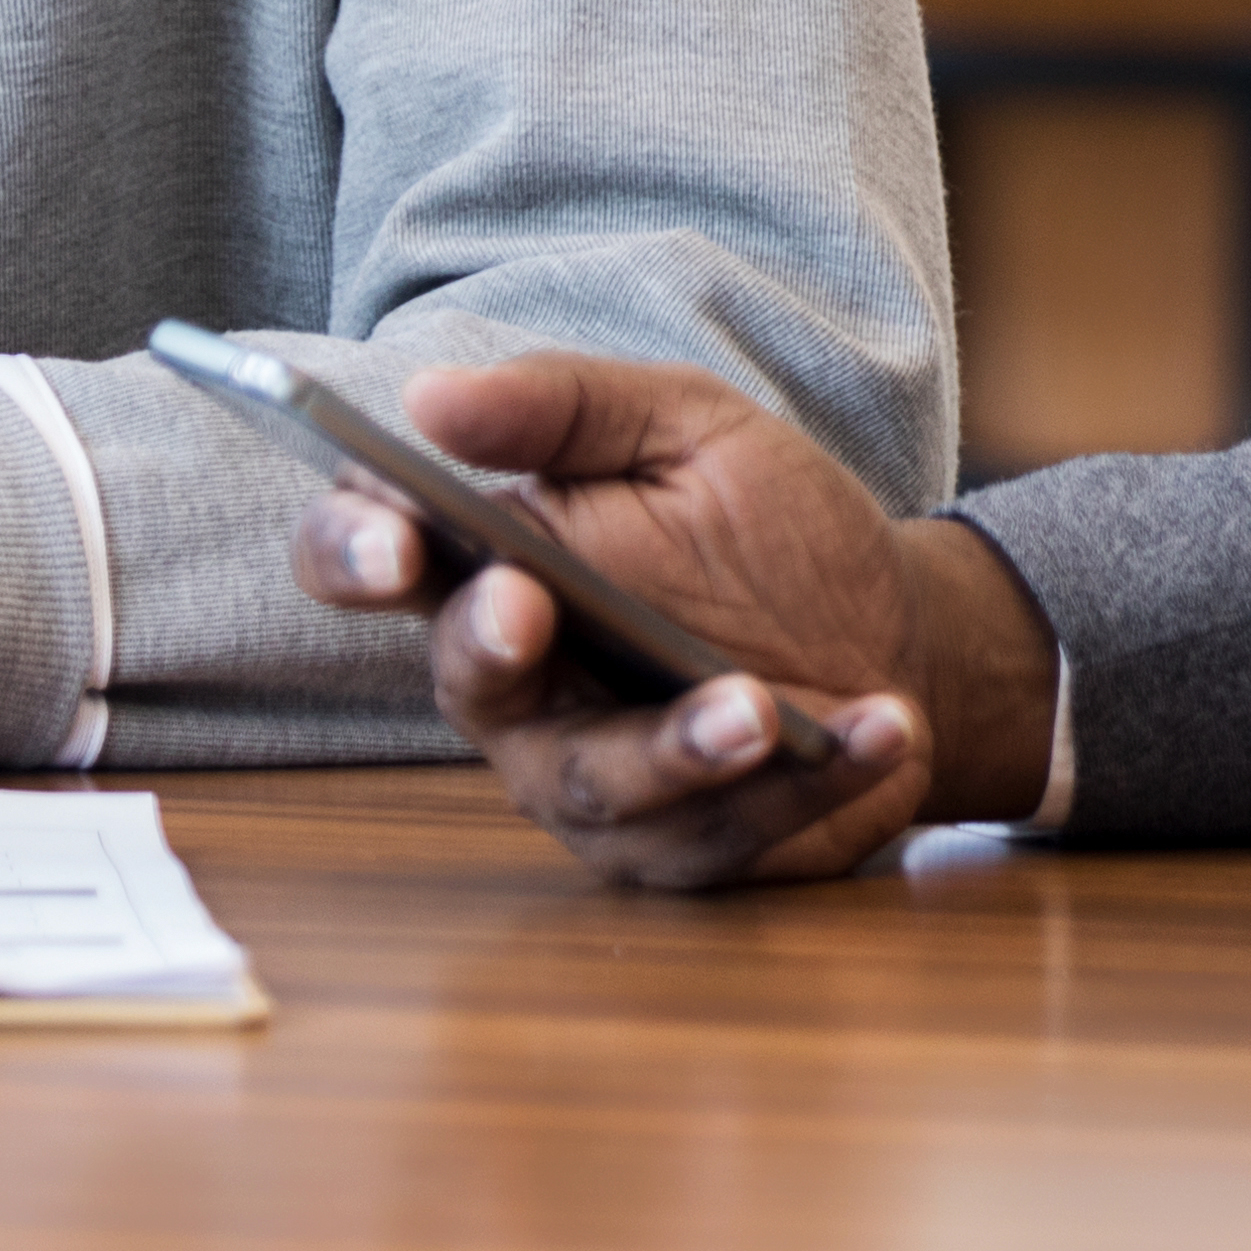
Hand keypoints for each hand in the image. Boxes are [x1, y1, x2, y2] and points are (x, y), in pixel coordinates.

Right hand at [282, 352, 1055, 888]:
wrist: (896, 631)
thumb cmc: (762, 531)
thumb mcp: (684, 428)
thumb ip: (562, 407)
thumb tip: (431, 396)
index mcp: (490, 568)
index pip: (372, 560)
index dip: (354, 552)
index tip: (392, 533)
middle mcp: (518, 693)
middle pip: (468, 687)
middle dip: (489, 650)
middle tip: (529, 606)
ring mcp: (595, 786)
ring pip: (603, 783)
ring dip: (677, 748)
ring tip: (756, 707)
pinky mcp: (688, 854)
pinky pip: (732, 832)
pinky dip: (811, 782)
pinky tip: (879, 727)